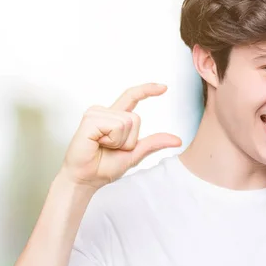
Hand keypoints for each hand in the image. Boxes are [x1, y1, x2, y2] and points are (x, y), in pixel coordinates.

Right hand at [59, 83, 181, 188]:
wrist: (87, 179)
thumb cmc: (104, 167)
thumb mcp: (135, 154)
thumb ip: (154, 143)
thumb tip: (178, 140)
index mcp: (115, 118)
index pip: (132, 97)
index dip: (147, 90)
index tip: (164, 87)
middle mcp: (105, 112)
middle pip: (135, 118)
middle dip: (129, 140)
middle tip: (111, 148)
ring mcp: (96, 113)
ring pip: (127, 122)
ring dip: (120, 141)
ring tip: (103, 146)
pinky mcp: (90, 119)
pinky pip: (116, 126)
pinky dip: (112, 140)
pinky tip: (97, 143)